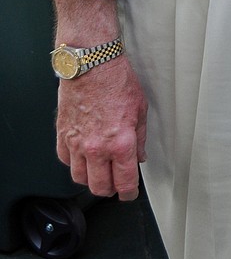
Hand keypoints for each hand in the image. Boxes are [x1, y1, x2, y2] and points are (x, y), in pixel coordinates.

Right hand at [56, 56, 147, 200]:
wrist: (92, 64)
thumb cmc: (117, 81)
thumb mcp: (140, 109)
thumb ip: (140, 138)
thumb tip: (139, 156)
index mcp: (121, 142)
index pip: (124, 182)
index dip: (128, 193)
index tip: (129, 193)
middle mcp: (97, 148)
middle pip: (100, 187)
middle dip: (110, 190)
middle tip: (115, 184)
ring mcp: (77, 144)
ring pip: (80, 178)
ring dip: (90, 179)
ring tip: (99, 172)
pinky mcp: (62, 135)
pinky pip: (65, 161)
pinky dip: (74, 163)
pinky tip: (82, 157)